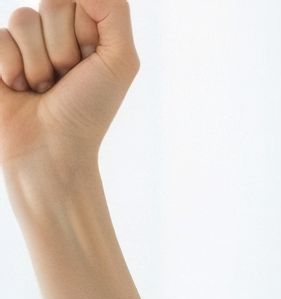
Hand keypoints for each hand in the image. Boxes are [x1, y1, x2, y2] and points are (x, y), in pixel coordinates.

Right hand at [0, 1, 137, 192]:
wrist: (50, 152)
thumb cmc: (88, 112)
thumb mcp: (118, 61)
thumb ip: (112, 10)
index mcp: (90, 31)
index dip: (84, 31)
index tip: (90, 63)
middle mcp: (57, 32)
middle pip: (51, 3)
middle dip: (62, 47)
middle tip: (67, 79)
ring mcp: (25, 42)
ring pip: (23, 18)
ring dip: (37, 62)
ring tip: (43, 88)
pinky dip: (12, 67)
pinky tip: (18, 89)